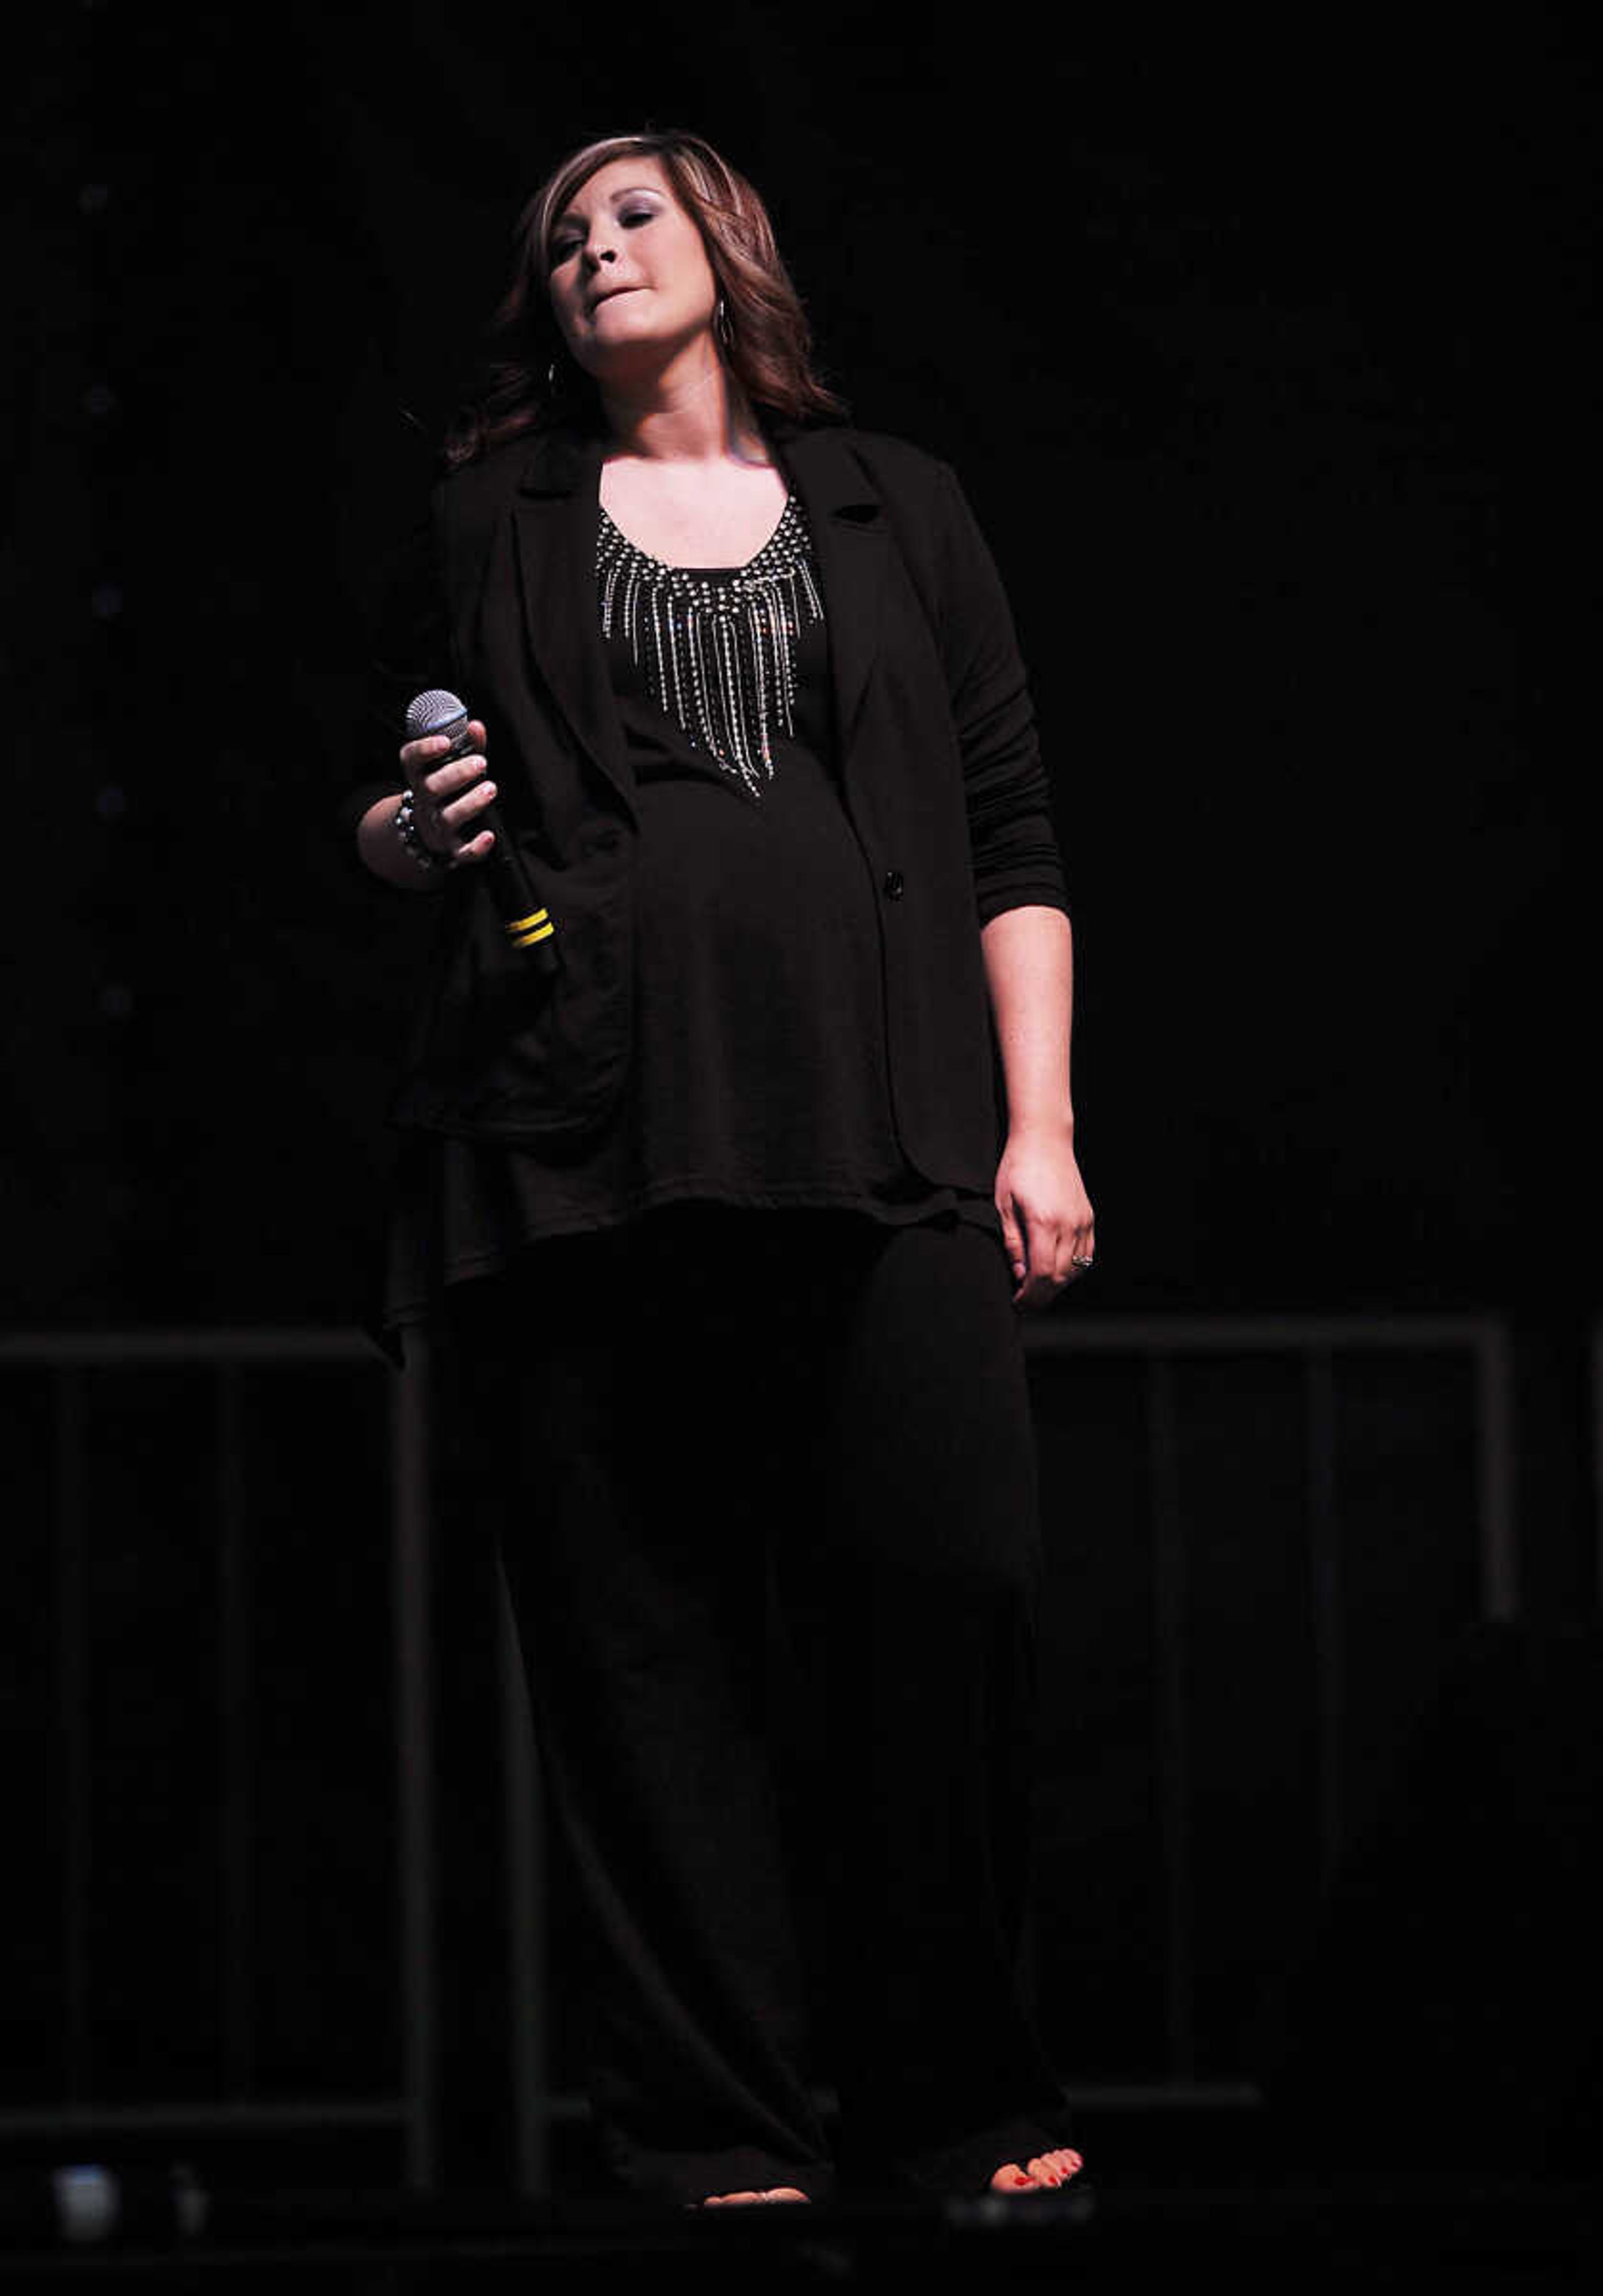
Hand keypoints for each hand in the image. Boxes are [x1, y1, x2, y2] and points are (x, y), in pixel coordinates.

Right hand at [399, 719, 495, 867]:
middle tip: (481, 763)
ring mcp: (437, 825)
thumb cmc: (447, 789)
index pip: (411, 760)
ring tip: (490, 788)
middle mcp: (425, 801)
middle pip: (432, 788)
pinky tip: (489, 836)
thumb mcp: (451, 765)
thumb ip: (466, 745)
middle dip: (457, 774)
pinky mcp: (452, 848)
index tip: (445, 742)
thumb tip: (476, 726)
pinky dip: (476, 847)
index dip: (425, 750)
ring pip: (448, 817)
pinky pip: (462, 852)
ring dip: (470, 803)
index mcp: (420, 776)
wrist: (428, 831)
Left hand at [994, 1122, 1095, 1311]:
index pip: (1042, 1275)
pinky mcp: (1089, 1218)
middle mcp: (1069, 1225)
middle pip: (1059, 1278)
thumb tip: (1020, 1274)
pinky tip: (1056, 1270)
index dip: (1030, 1296)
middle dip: (1041, 1296)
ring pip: (1075, 1270)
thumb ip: (1013, 1244)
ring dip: (1057, 1285)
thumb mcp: (1003, 1207)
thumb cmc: (1018, 1168)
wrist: (1044, 1140)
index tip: (1018, 1302)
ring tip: (1037, 1288)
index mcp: (1044, 1222)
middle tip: (1024, 1302)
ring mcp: (1083, 1221)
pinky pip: (1087, 1255)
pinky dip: (1072, 1269)